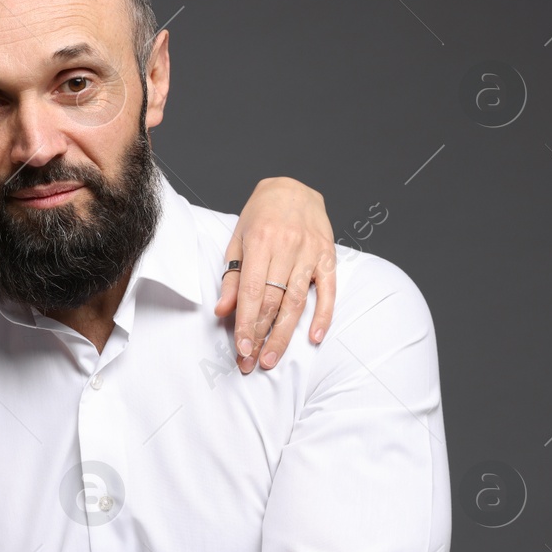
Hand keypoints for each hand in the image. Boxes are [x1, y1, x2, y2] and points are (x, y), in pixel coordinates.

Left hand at [215, 177, 336, 372]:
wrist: (293, 188)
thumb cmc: (261, 216)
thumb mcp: (239, 240)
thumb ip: (233, 277)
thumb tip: (223, 311)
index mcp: (261, 242)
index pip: (252, 293)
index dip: (246, 324)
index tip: (241, 350)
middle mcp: (287, 248)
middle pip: (274, 301)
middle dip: (262, 336)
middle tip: (253, 363)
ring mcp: (311, 253)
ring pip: (297, 301)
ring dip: (285, 334)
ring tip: (273, 357)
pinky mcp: (328, 256)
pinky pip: (328, 290)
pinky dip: (323, 315)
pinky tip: (315, 337)